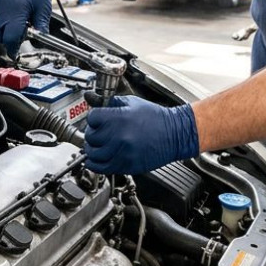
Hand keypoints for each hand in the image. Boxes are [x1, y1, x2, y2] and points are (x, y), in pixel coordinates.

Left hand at [84, 95, 199, 173]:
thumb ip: (111, 102)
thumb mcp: (132, 103)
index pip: (92, 118)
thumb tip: (91, 97)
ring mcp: (122, 152)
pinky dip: (95, 164)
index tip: (97, 120)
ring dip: (93, 149)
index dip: (94, 119)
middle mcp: (119, 136)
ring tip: (98, 145)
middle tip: (99, 133)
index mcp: (119, 118)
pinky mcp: (126, 165)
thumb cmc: (156, 118)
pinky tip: (96, 159)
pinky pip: (102, 168)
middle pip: (90, 136)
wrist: (175, 134)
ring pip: (93, 154)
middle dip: (93, 133)